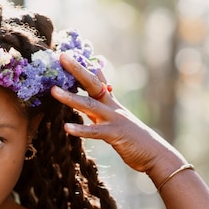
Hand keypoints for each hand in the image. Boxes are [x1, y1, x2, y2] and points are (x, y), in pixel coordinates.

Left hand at [50, 54, 184, 177]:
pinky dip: (81, 130)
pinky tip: (67, 128)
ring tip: (53, 91)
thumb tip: (100, 94)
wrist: (155, 154)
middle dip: (77, 70)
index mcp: (111, 104)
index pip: (96, 80)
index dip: (84, 67)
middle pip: (92, 84)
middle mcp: (112, 107)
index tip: (69, 54)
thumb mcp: (119, 119)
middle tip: (62, 57)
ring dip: (70, 98)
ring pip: (89, 105)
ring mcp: (114, 119)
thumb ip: (106, 105)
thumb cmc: (135, 139)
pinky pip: (95, 131)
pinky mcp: (115, 135)